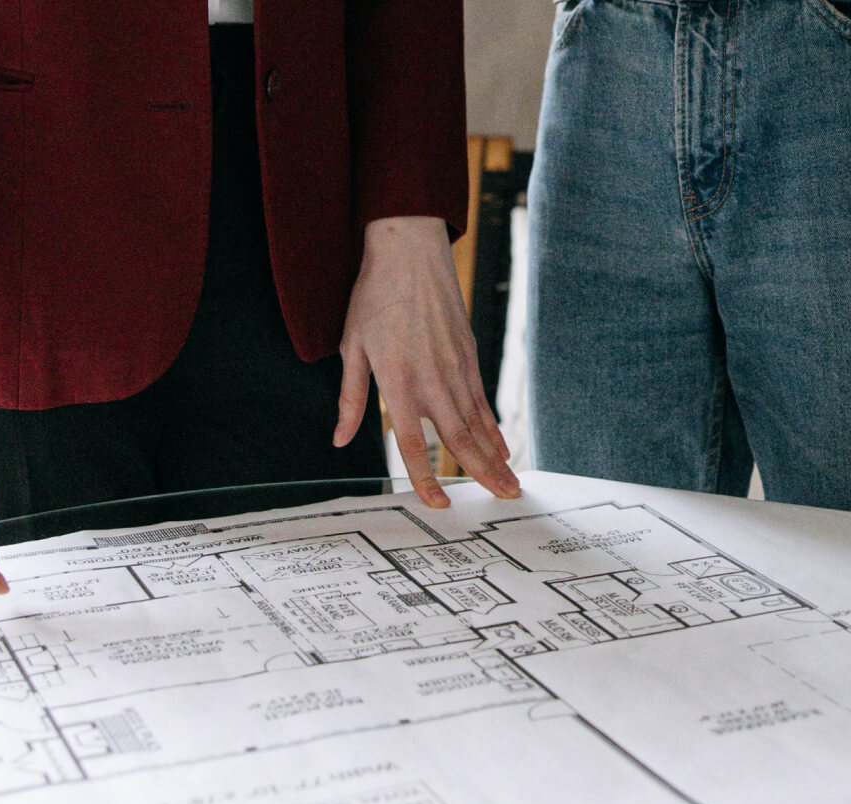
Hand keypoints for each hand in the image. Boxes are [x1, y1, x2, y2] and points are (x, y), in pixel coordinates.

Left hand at [336, 215, 520, 508]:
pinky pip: (483, 400)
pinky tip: (501, 445)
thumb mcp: (352, 347)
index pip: (414, 442)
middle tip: (503, 499)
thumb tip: (339, 439)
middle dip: (483, 473)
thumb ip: (350, 399)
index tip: (438, 503)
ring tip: (511, 483)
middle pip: (460, 439)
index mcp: (398, 380)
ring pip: (478, 422)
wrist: (409, 252)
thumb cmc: (375, 298)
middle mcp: (432, 378)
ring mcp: (456, 367)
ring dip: (495, 456)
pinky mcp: (469, 355)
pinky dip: (494, 426)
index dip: (426, 477)